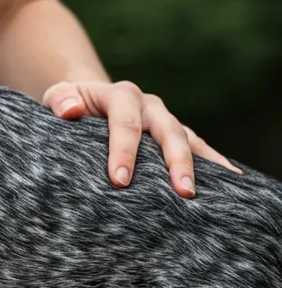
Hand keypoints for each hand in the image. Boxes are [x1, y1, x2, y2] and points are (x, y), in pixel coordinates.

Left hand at [42, 80, 240, 197]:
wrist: (85, 100)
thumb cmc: (67, 103)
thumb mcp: (57, 95)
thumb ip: (60, 100)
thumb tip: (70, 110)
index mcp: (121, 95)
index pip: (125, 124)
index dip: (124, 152)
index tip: (120, 181)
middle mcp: (149, 105)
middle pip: (167, 132)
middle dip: (175, 162)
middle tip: (181, 192)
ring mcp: (164, 120)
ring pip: (187, 140)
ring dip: (199, 165)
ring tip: (205, 192)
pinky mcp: (173, 134)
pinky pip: (197, 147)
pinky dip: (212, 161)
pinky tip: (230, 180)